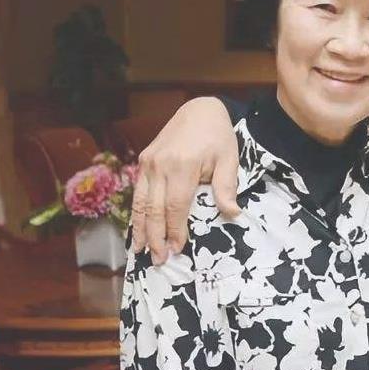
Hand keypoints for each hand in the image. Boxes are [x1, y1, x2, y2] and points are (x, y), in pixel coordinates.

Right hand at [130, 97, 239, 263]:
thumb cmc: (218, 136)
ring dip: (140, 229)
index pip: (176, 206)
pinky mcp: (144, 161)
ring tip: (141, 251)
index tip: (177, 250)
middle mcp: (160, 165)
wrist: (199, 110)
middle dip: (155, 236)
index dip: (175, 230)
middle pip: (153, 208)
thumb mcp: (229, 158)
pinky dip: (136, 213)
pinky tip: (137, 229)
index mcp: (183, 165)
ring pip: (140, 202)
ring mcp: (149, 162)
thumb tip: (232, 214)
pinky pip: (138, 192)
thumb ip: (227, 186)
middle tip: (158, 259)